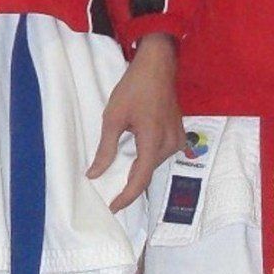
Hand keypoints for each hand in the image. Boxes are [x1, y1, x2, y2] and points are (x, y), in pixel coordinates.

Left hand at [89, 34, 180, 212]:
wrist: (158, 66)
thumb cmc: (134, 88)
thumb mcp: (113, 118)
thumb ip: (105, 149)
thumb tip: (94, 175)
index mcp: (154, 140)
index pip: (140, 179)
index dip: (126, 197)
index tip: (112, 207)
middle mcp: (170, 144)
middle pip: (147, 172)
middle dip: (129, 182)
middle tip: (109, 190)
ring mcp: (178, 139)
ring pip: (154, 163)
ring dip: (137, 167)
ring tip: (119, 169)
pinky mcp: (179, 134)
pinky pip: (161, 154)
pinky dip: (146, 157)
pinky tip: (134, 153)